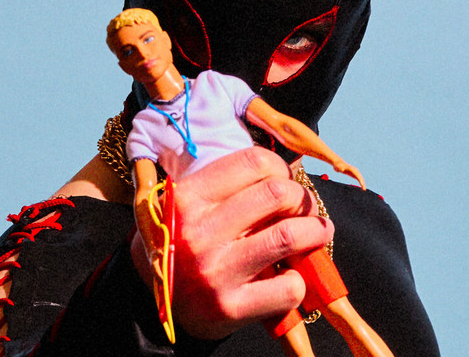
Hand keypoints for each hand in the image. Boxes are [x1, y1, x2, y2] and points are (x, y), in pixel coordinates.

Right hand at [130, 147, 333, 338]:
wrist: (149, 302)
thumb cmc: (179, 242)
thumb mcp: (188, 204)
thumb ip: (229, 186)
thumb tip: (289, 172)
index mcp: (188, 197)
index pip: (253, 161)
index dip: (280, 167)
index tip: (285, 179)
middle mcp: (199, 231)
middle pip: (278, 193)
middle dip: (303, 198)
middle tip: (306, 207)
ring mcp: (215, 271)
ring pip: (289, 235)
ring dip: (316, 231)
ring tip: (320, 231)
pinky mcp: (230, 308)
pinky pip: (288, 287)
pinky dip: (300, 279)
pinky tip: (292, 275)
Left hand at [332, 159, 365, 189]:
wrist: (338, 164)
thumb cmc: (338, 165)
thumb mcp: (338, 166)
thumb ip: (339, 168)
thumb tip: (342, 169)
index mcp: (351, 169)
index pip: (357, 174)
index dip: (360, 179)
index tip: (362, 184)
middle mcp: (355, 170)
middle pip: (360, 177)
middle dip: (362, 182)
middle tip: (364, 189)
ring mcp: (355, 172)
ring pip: (360, 178)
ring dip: (363, 183)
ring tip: (364, 189)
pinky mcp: (354, 174)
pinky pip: (359, 179)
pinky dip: (361, 182)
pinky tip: (362, 186)